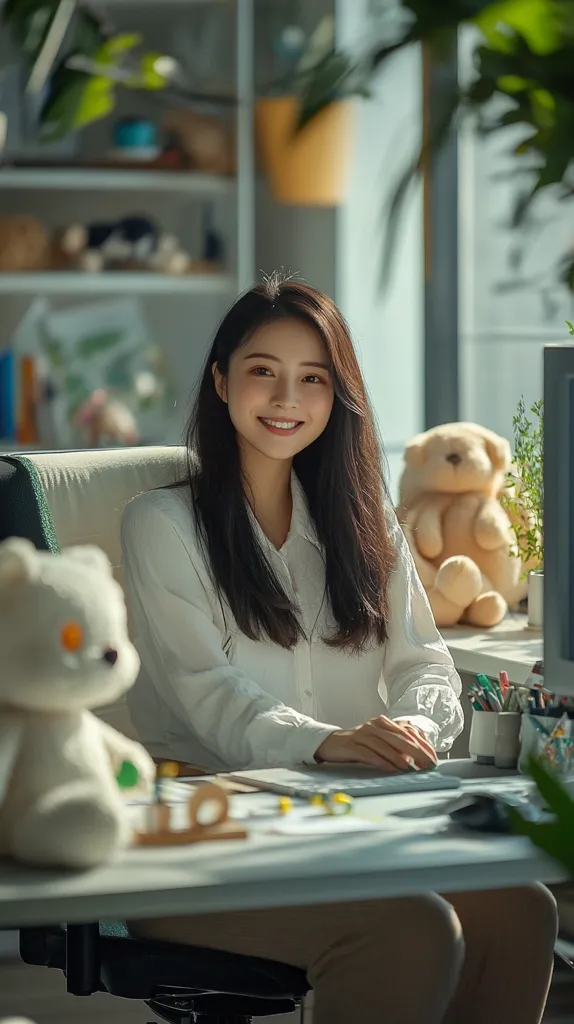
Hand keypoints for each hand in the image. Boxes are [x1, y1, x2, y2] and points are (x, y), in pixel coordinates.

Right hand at [315, 715, 437, 772]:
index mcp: (383, 722)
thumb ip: (395, 746)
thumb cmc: (357, 744)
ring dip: (400, 758)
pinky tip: (391, 769)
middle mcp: (374, 726)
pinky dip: (382, 762)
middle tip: (429, 764)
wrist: (329, 743)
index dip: (423, 745)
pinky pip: (370, 754)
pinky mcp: (352, 745)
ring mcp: (362, 734)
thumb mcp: (378, 742)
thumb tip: (416, 758)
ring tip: (412, 768)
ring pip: (386, 745)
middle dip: (417, 752)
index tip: (434, 758)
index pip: (409, 732)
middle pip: (400, 738)